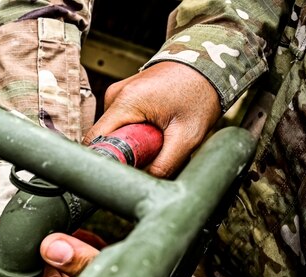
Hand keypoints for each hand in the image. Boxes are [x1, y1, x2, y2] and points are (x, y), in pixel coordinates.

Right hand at [83, 62, 221, 177]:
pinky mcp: (123, 95)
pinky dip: (134, 130)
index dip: (106, 159)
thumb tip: (145, 183)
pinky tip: (155, 126)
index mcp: (125, 102)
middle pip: (104, 138)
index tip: (124, 169)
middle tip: (152, 151)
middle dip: (125, 151)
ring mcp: (118, 93)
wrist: (209, 64)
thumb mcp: (188, 136)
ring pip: (113, 131)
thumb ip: (165, 164)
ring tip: (158, 135)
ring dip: (131, 140)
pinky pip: (120, 122)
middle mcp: (115, 95)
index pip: (95, 141)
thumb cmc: (200, 93)